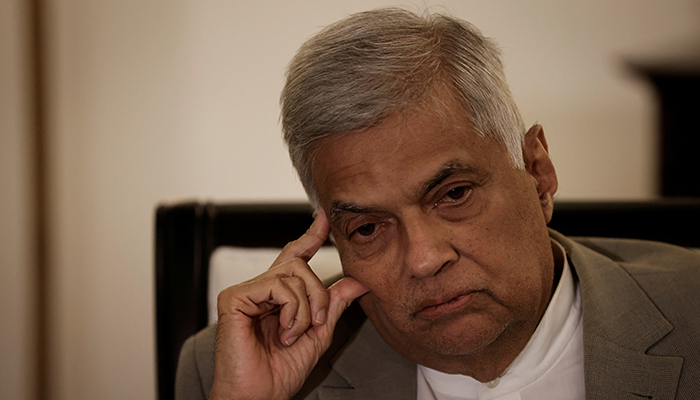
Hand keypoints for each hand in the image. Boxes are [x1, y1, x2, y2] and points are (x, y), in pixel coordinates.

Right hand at [210, 211, 368, 399]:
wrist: (260, 395)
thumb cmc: (280, 371)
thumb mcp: (317, 334)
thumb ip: (333, 305)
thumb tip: (356, 282)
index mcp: (276, 296)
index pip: (294, 257)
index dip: (310, 236)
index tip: (324, 219)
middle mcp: (260, 289)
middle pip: (299, 264)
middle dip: (318, 293)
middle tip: (315, 322)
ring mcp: (245, 292)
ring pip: (292, 274)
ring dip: (306, 308)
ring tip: (294, 334)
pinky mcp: (234, 298)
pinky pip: (277, 286)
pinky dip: (291, 311)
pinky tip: (284, 332)